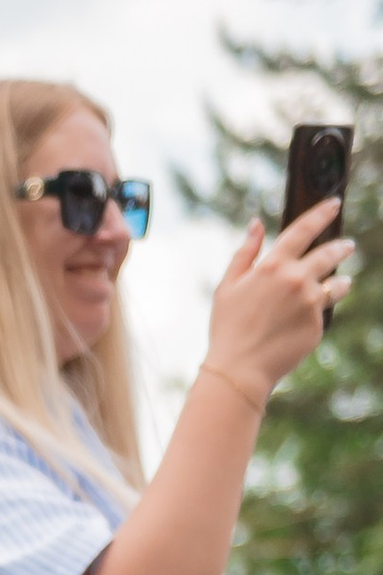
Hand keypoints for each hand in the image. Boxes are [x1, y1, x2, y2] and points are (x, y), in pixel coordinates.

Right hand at [205, 204, 352, 405]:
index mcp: (273, 265)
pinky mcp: (317, 325)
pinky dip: (319, 312)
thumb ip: (244, 253)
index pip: (304, 229)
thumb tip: (256, 224)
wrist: (240, 370)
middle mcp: (297, 280)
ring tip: (341, 283)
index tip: (334, 204)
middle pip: (330, 254)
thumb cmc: (228, 328)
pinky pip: (324, 312)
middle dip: (341, 247)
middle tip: (347, 246)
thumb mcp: (227, 287)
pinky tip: (305, 321)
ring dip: (340, 281)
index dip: (322, 213)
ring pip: (338, 284)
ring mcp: (310, 303)